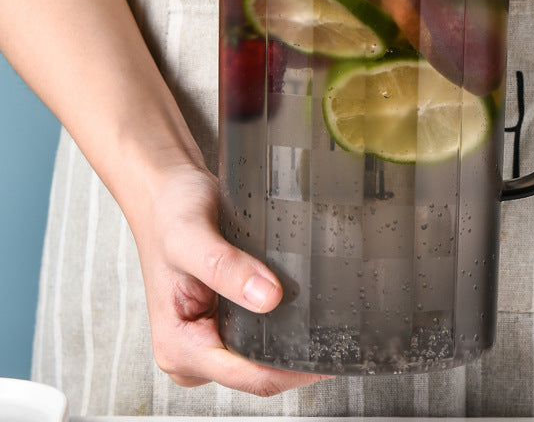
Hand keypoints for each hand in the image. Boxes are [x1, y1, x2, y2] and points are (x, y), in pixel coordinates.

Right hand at [130, 159, 326, 395]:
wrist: (165, 192)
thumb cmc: (169, 212)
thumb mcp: (190, 236)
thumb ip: (225, 267)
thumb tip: (267, 298)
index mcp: (179, 346)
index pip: (247, 376)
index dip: (290, 371)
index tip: (327, 357)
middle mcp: (192, 350)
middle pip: (258, 373)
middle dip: (293, 357)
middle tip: (333, 328)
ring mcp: (209, 337)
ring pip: (262, 354)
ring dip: (289, 339)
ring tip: (317, 312)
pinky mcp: (223, 320)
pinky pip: (260, 333)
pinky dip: (281, 322)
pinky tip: (301, 304)